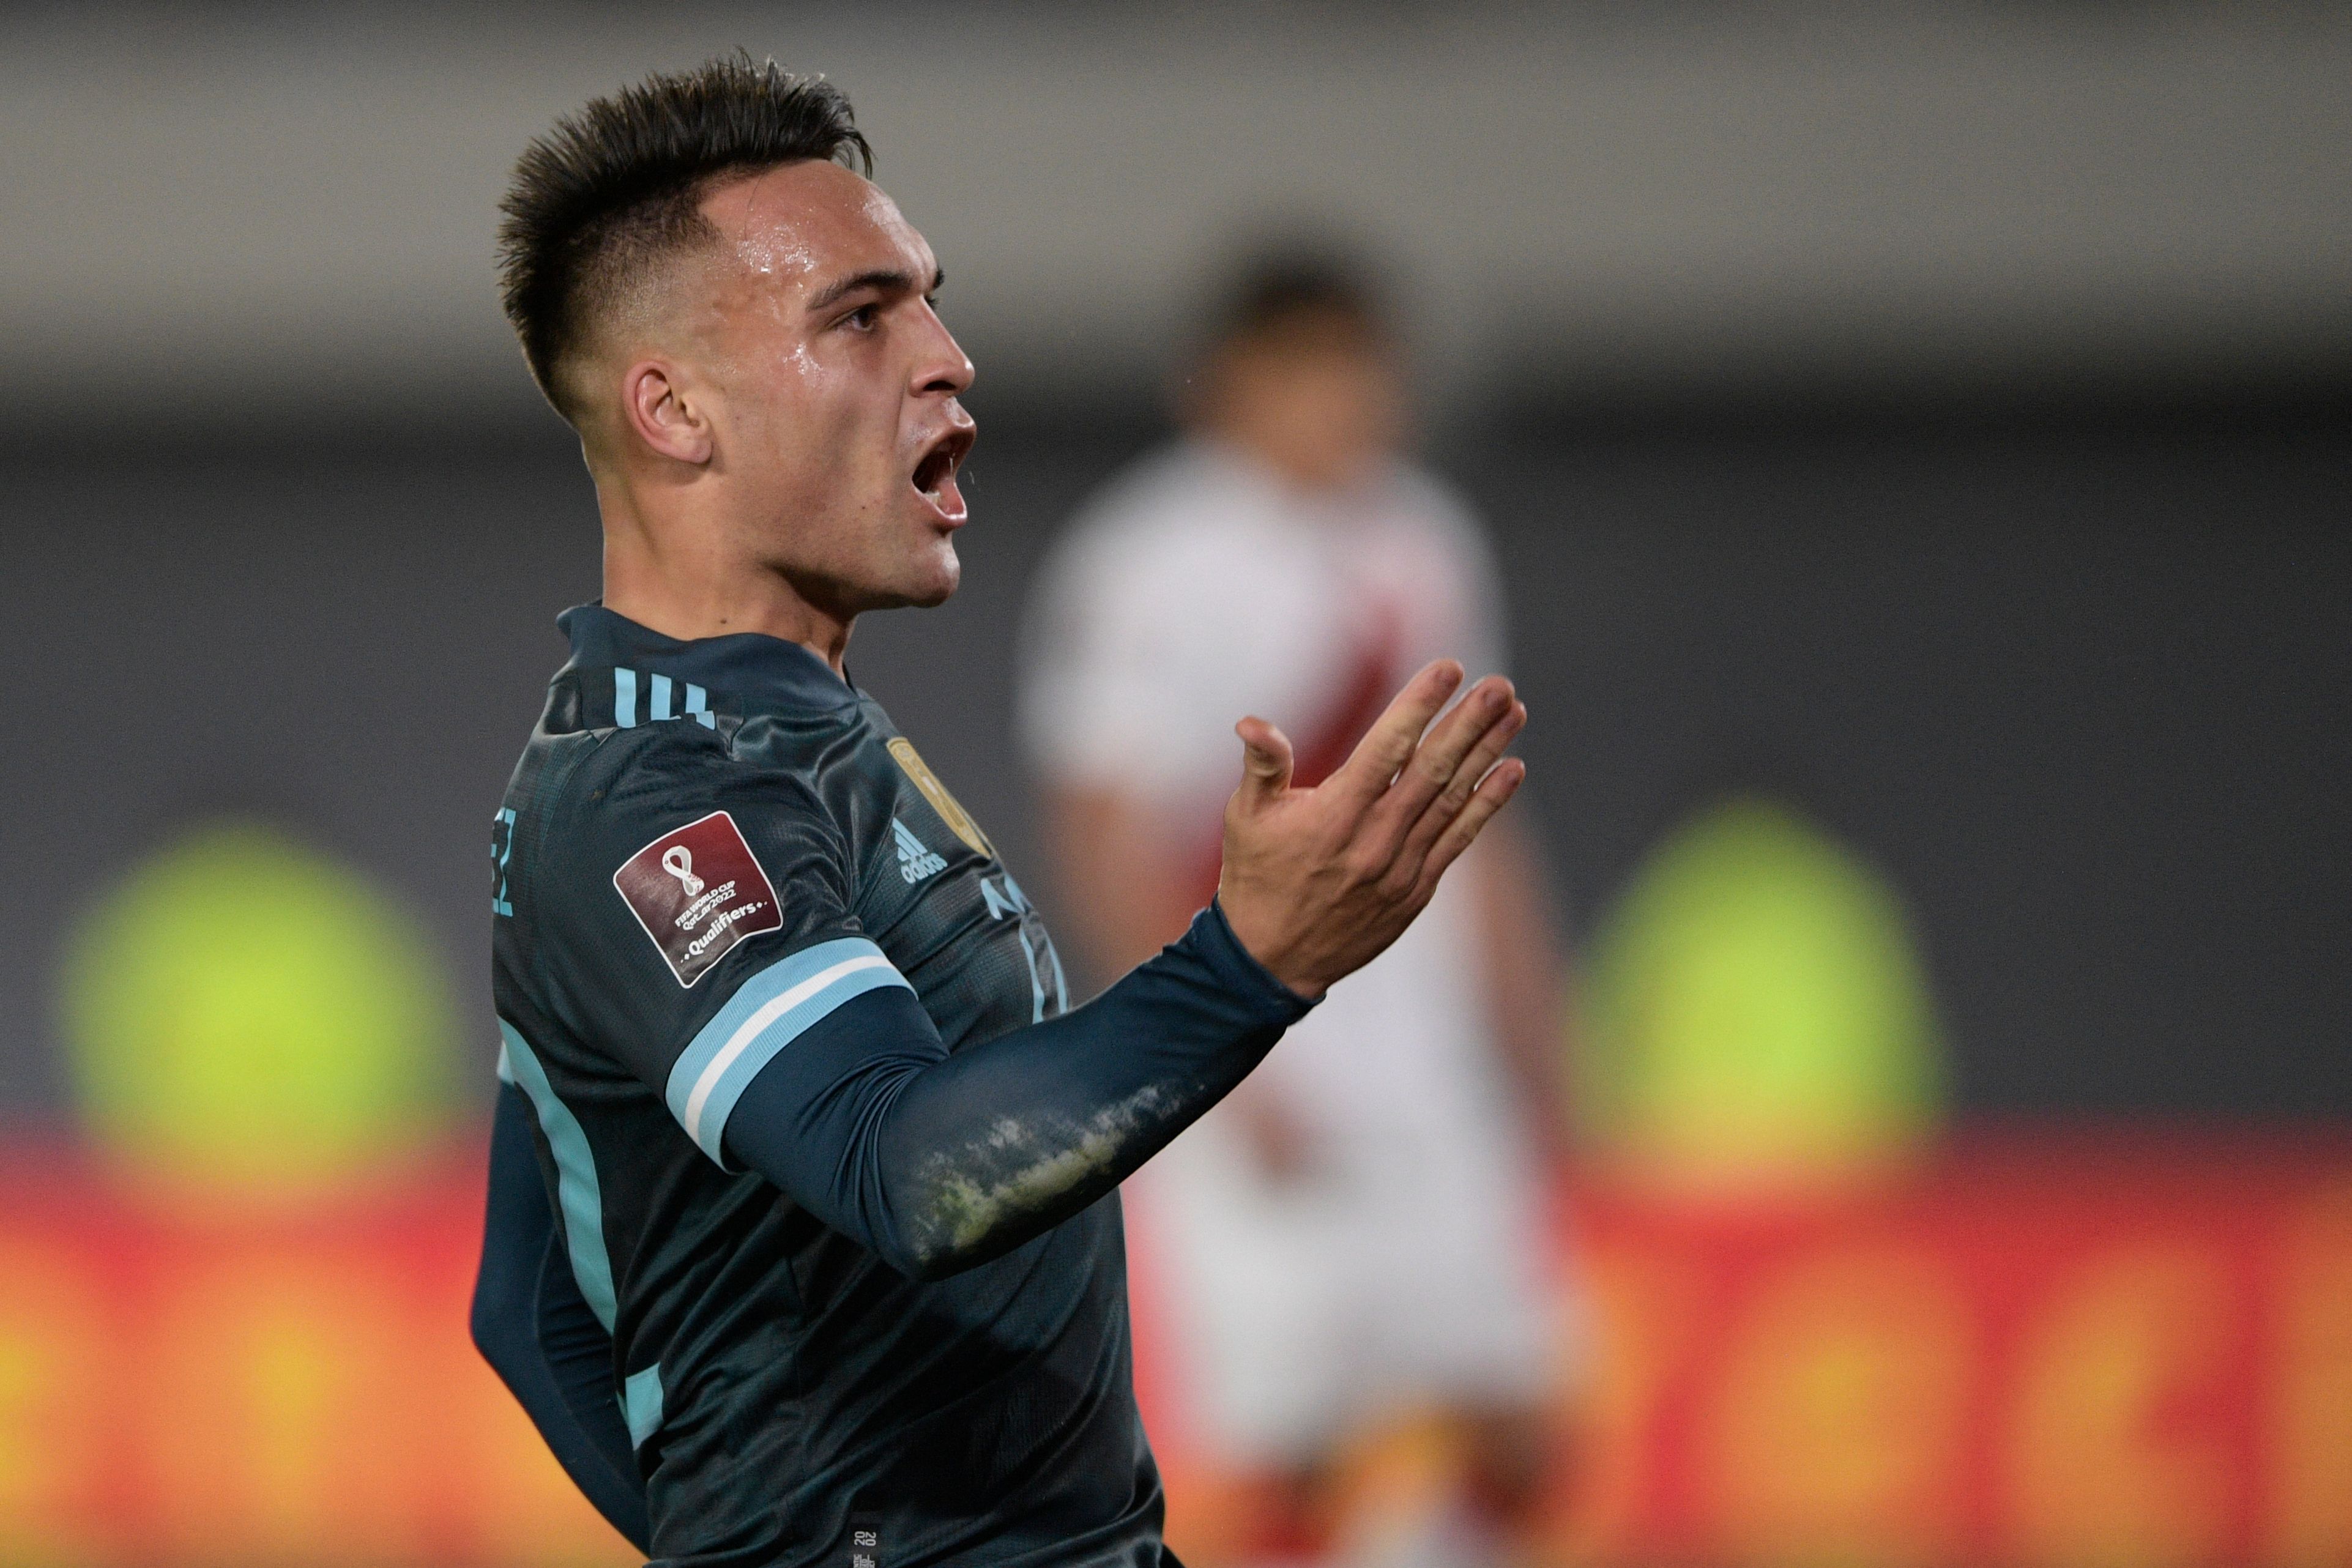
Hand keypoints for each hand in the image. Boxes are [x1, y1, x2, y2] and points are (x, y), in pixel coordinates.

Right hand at [1216, 660, 1526, 997]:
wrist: (1274, 960)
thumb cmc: (1256, 875)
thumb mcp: (1246, 817)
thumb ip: (1262, 765)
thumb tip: (1253, 721)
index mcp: (1333, 815)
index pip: (1387, 749)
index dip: (1420, 706)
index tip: (1449, 668)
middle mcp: (1374, 839)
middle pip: (1432, 771)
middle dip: (1469, 723)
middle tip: (1499, 685)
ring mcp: (1400, 867)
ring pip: (1453, 800)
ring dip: (1487, 752)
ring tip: (1514, 712)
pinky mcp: (1416, 889)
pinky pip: (1459, 840)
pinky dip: (1488, 804)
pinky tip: (1513, 770)